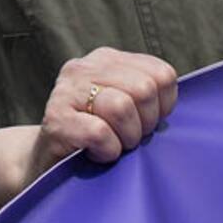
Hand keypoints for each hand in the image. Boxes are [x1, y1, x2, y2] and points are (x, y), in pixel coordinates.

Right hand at [30, 48, 176, 173]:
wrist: (47, 162)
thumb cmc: (96, 136)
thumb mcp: (124, 106)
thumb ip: (147, 94)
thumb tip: (174, 96)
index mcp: (106, 59)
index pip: (161, 73)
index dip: (162, 106)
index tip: (143, 121)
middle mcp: (83, 67)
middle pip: (144, 88)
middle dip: (145, 123)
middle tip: (128, 136)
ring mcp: (66, 91)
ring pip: (122, 107)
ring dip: (125, 138)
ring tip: (112, 144)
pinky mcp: (56, 119)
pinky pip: (100, 133)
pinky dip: (107, 151)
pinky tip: (95, 153)